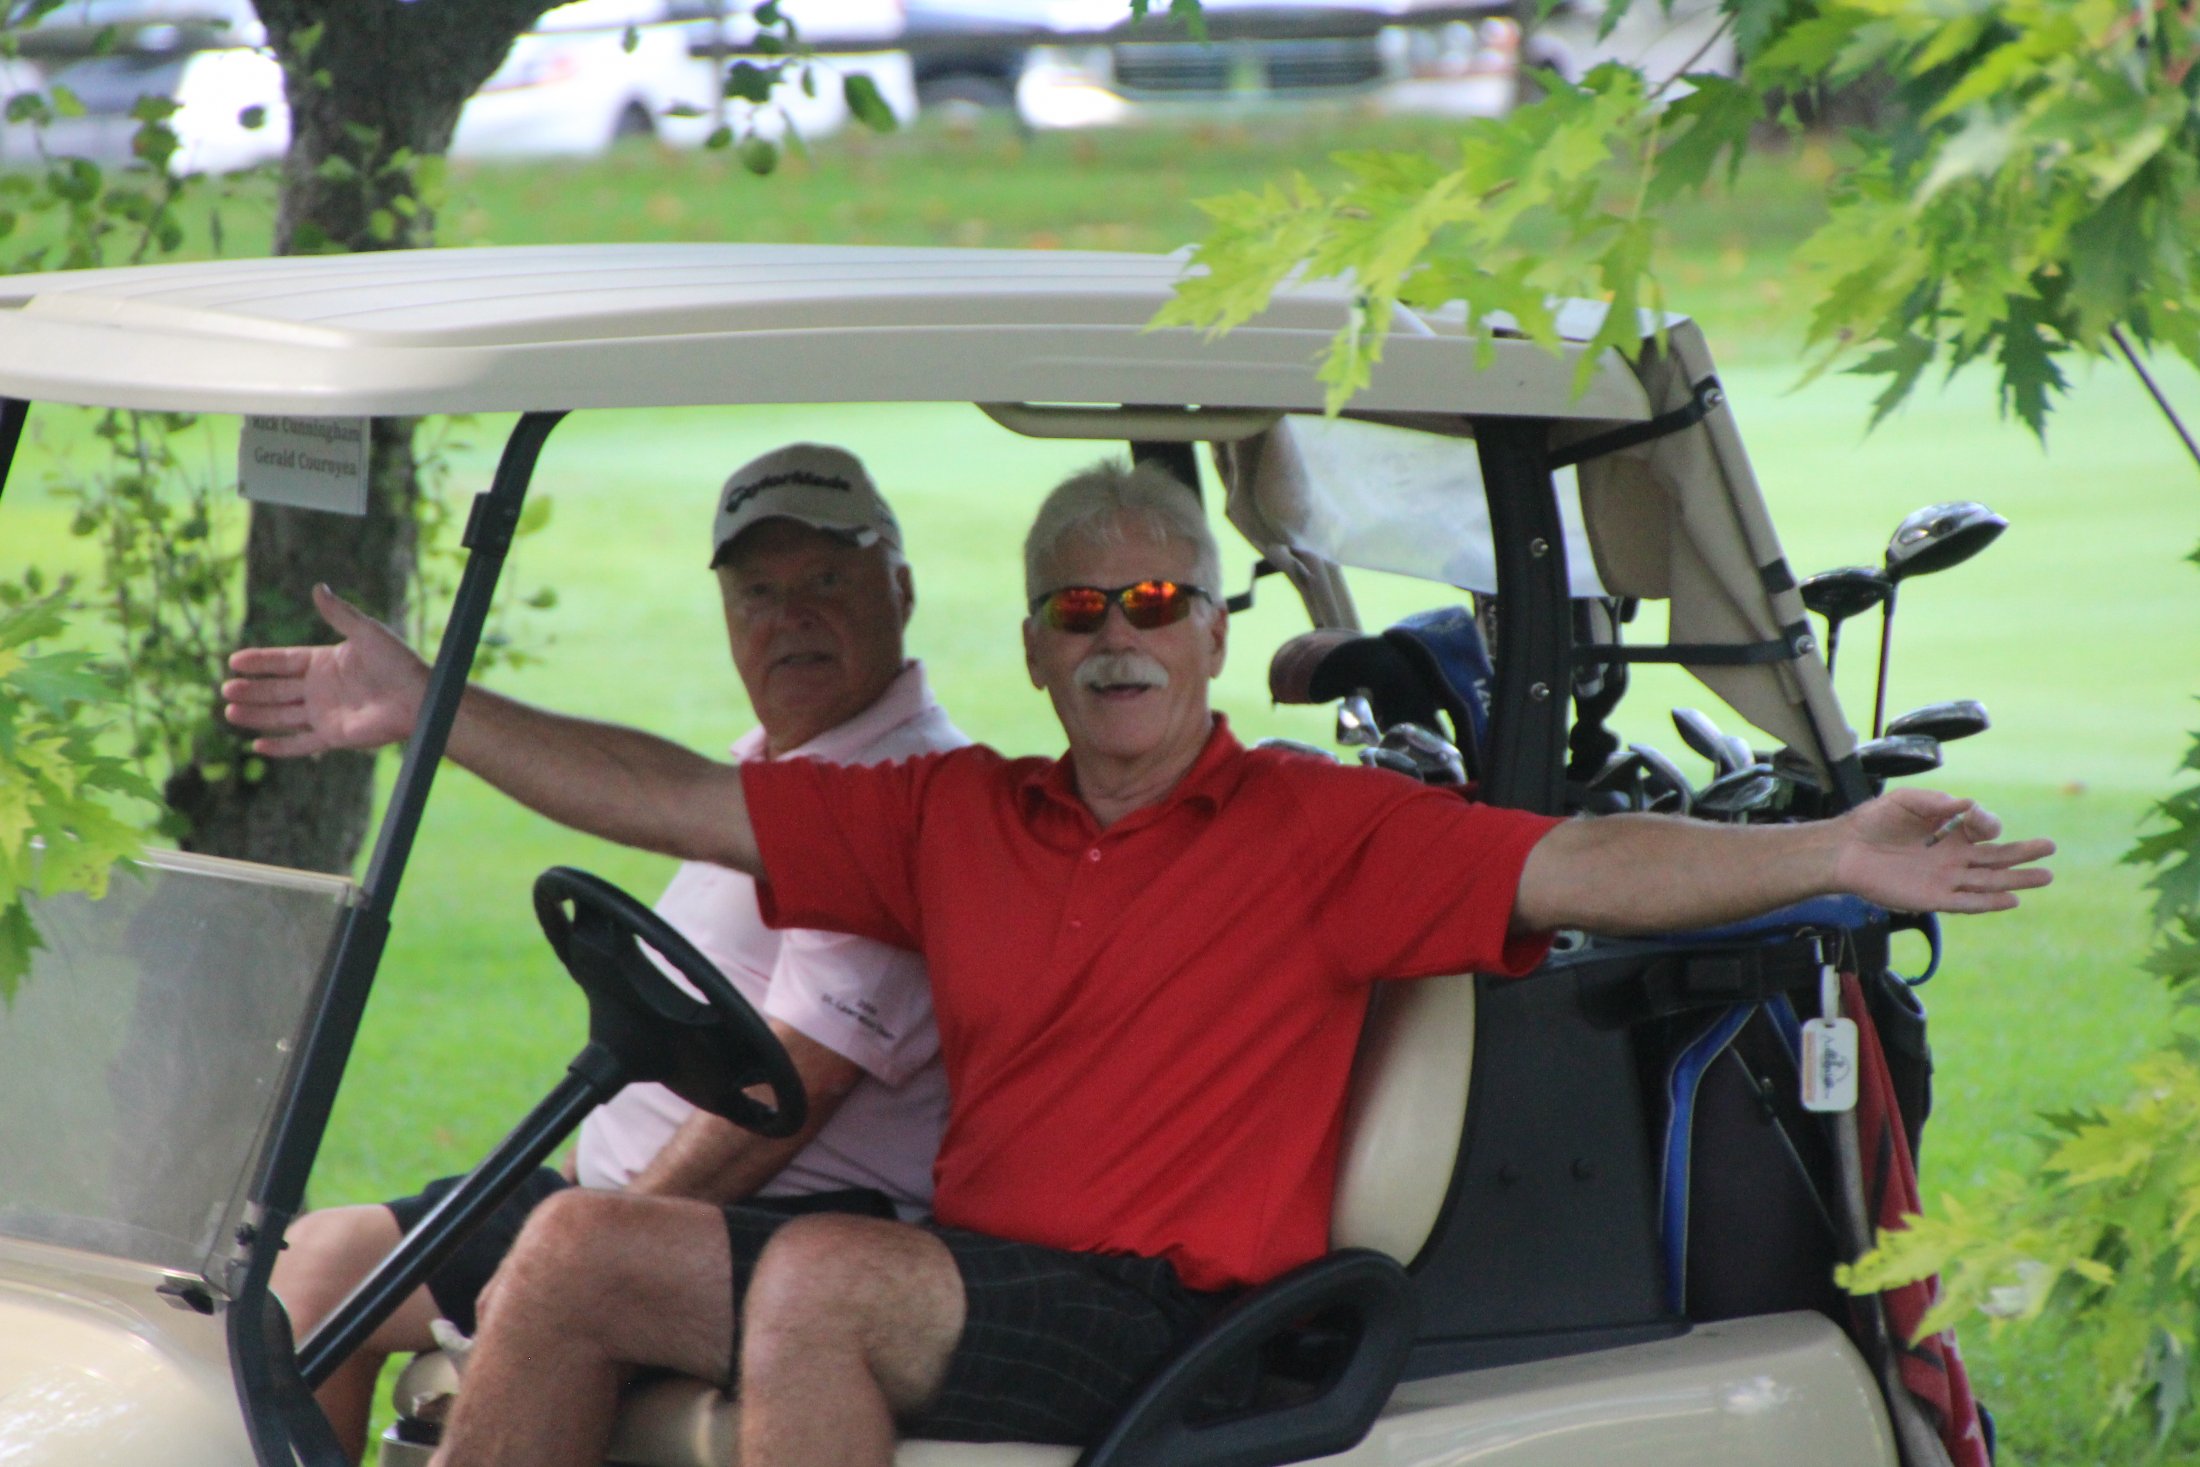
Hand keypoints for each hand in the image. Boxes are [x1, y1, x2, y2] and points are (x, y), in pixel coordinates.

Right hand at [222, 584, 427, 755]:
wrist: (419, 698)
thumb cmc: (397, 662)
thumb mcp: (366, 632)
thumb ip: (339, 614)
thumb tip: (318, 587)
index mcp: (325, 662)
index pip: (284, 661)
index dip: (260, 661)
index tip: (234, 661)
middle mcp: (322, 688)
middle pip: (277, 689)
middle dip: (252, 690)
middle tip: (227, 690)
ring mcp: (326, 713)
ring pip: (282, 716)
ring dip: (257, 715)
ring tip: (230, 711)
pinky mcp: (334, 736)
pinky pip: (302, 744)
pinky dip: (281, 747)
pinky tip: (257, 745)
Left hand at [1831, 788, 2054, 914]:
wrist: (1844, 849)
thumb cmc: (1874, 821)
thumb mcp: (1906, 801)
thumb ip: (1937, 802)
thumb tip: (1968, 804)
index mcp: (1949, 830)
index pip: (1983, 828)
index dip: (1986, 822)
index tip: (1976, 817)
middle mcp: (1952, 855)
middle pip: (1996, 857)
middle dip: (2024, 853)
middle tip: (2050, 848)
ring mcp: (1945, 878)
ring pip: (1989, 881)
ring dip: (2016, 880)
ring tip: (2046, 876)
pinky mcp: (1932, 898)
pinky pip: (1966, 903)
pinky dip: (1989, 903)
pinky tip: (2012, 900)